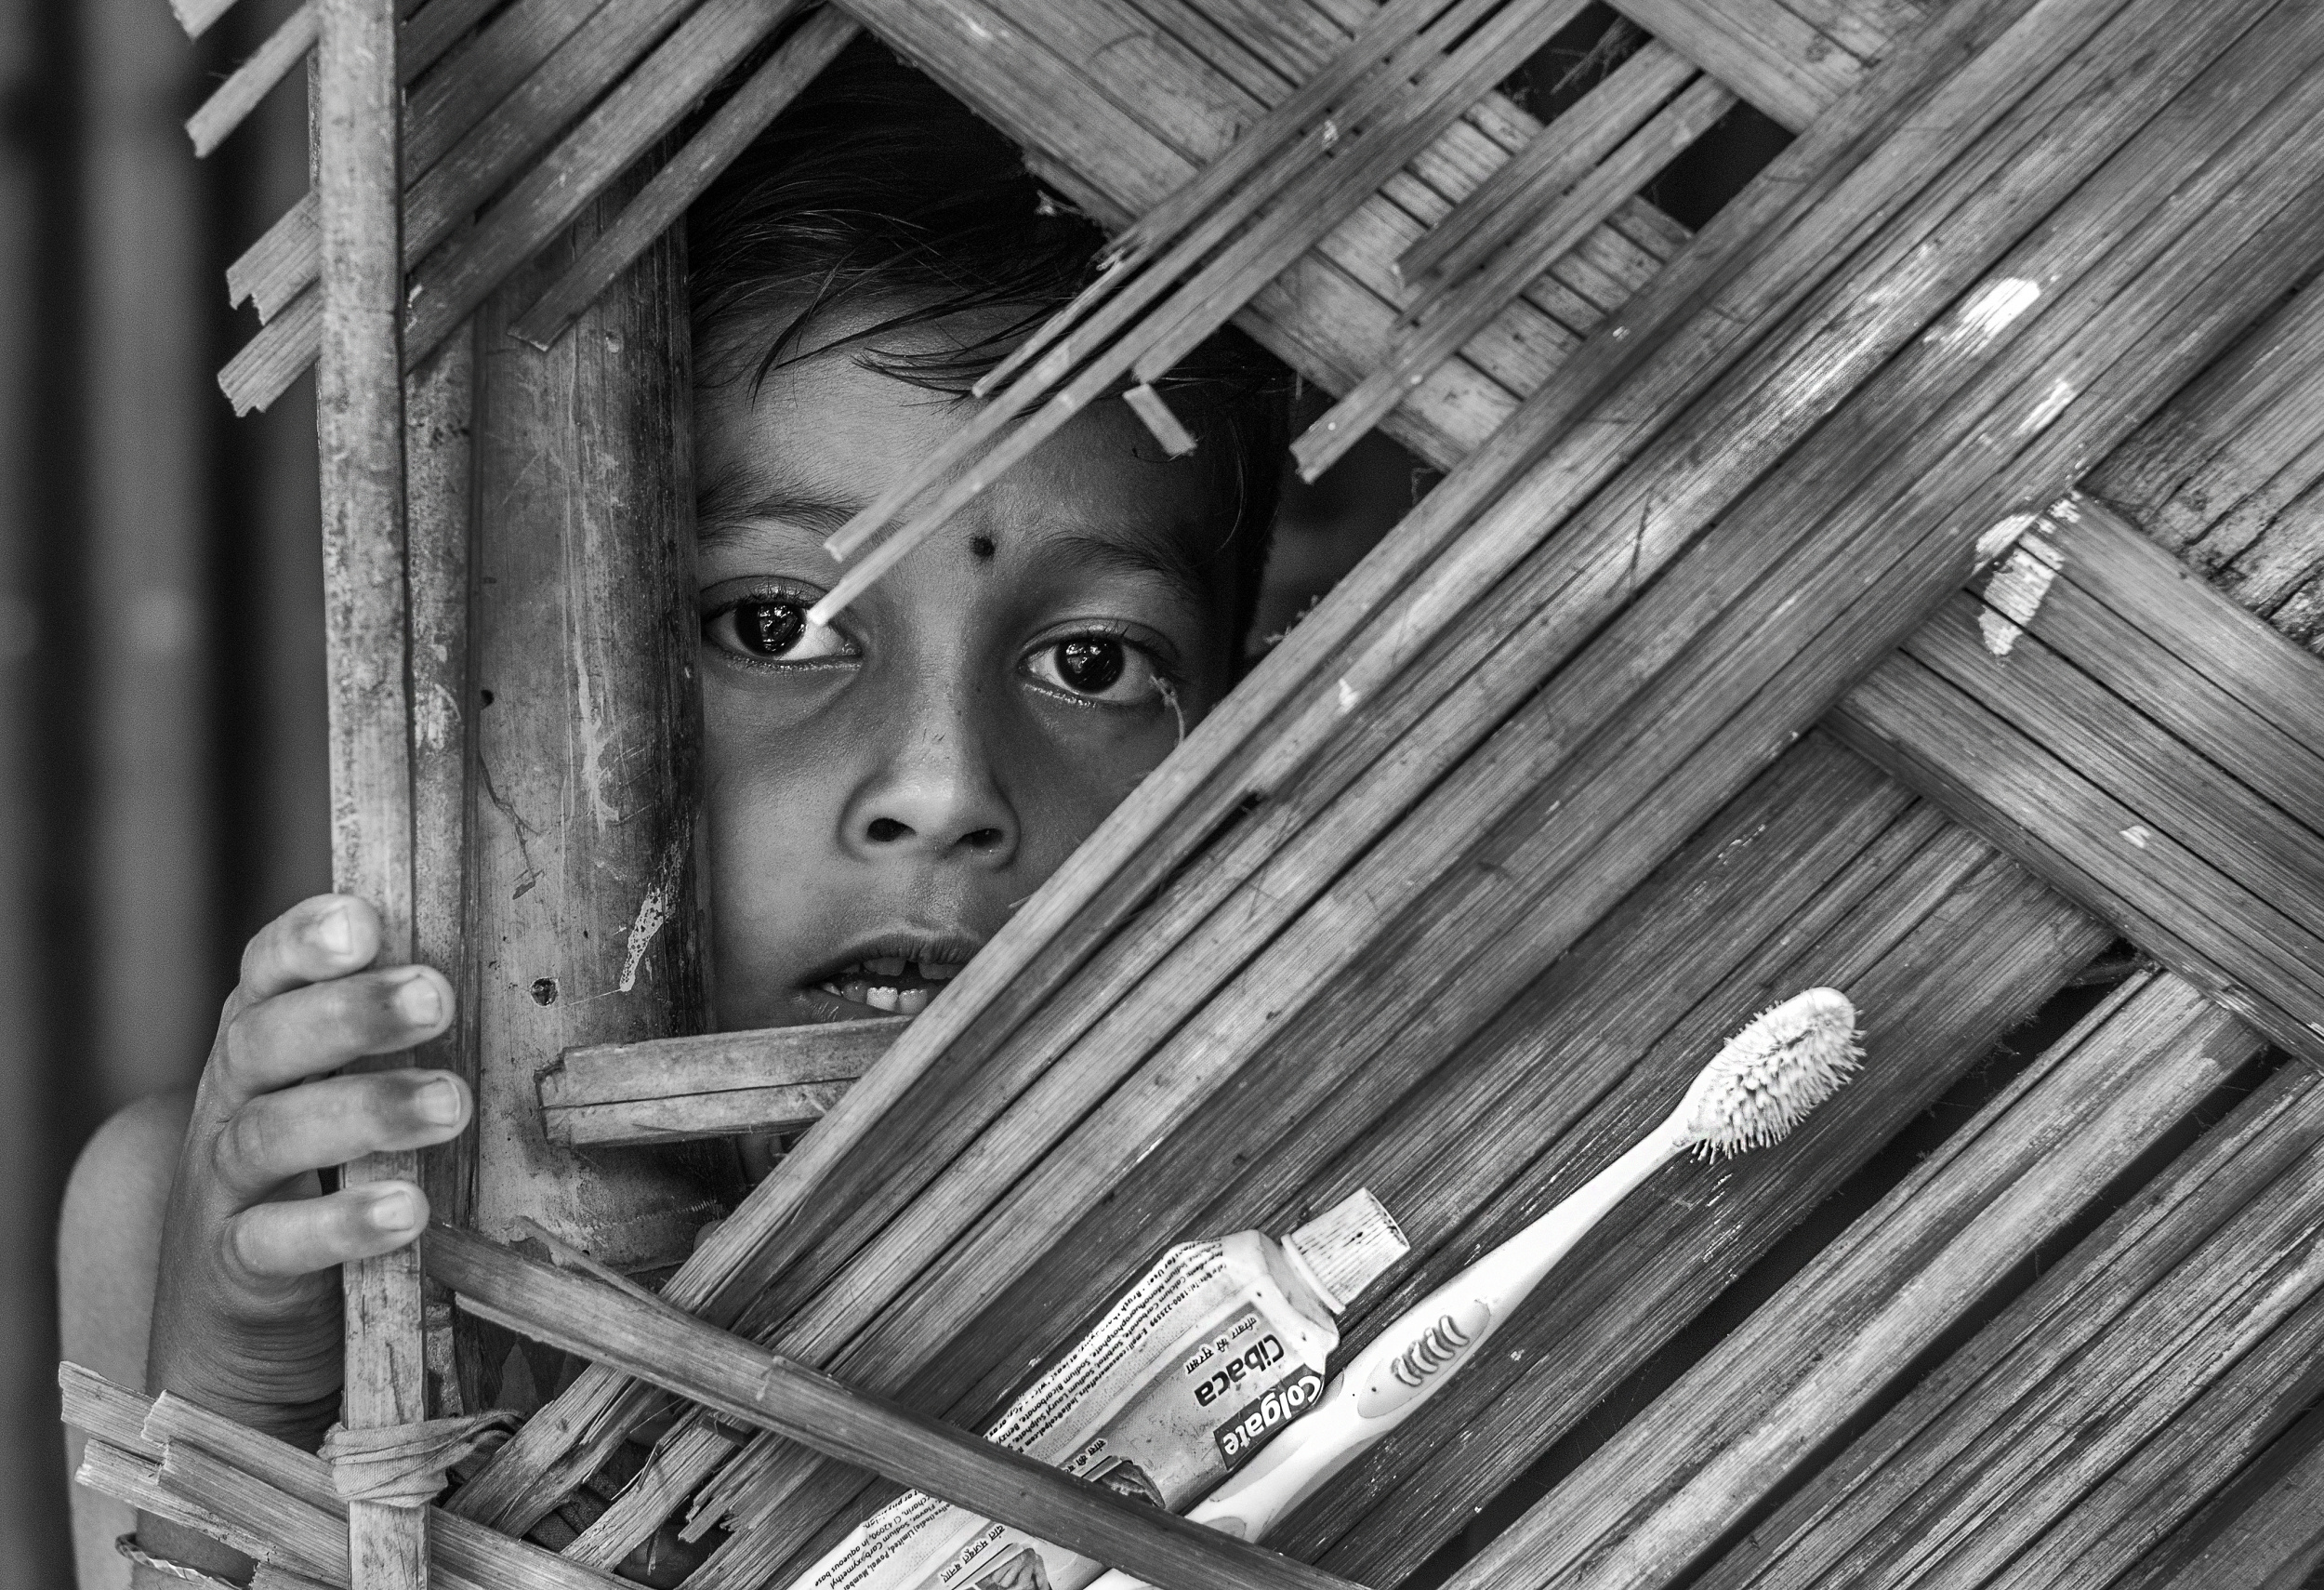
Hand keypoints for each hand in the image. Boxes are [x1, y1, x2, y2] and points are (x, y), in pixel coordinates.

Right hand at [145, 893, 466, 1448]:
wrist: (232, 1317)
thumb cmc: (319, 1172)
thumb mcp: (340, 1093)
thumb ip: (395, 1039)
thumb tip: (519, 974)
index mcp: (261, 1043)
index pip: (266, 972)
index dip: (305, 941)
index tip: (364, 920)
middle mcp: (231, 1101)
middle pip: (268, 1041)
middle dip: (351, 1013)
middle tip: (436, 995)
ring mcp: (225, 1185)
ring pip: (272, 1135)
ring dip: (366, 1112)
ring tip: (452, 1104)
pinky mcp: (237, 1268)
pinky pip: (276, 1242)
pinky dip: (340, 1227)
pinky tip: (407, 1213)